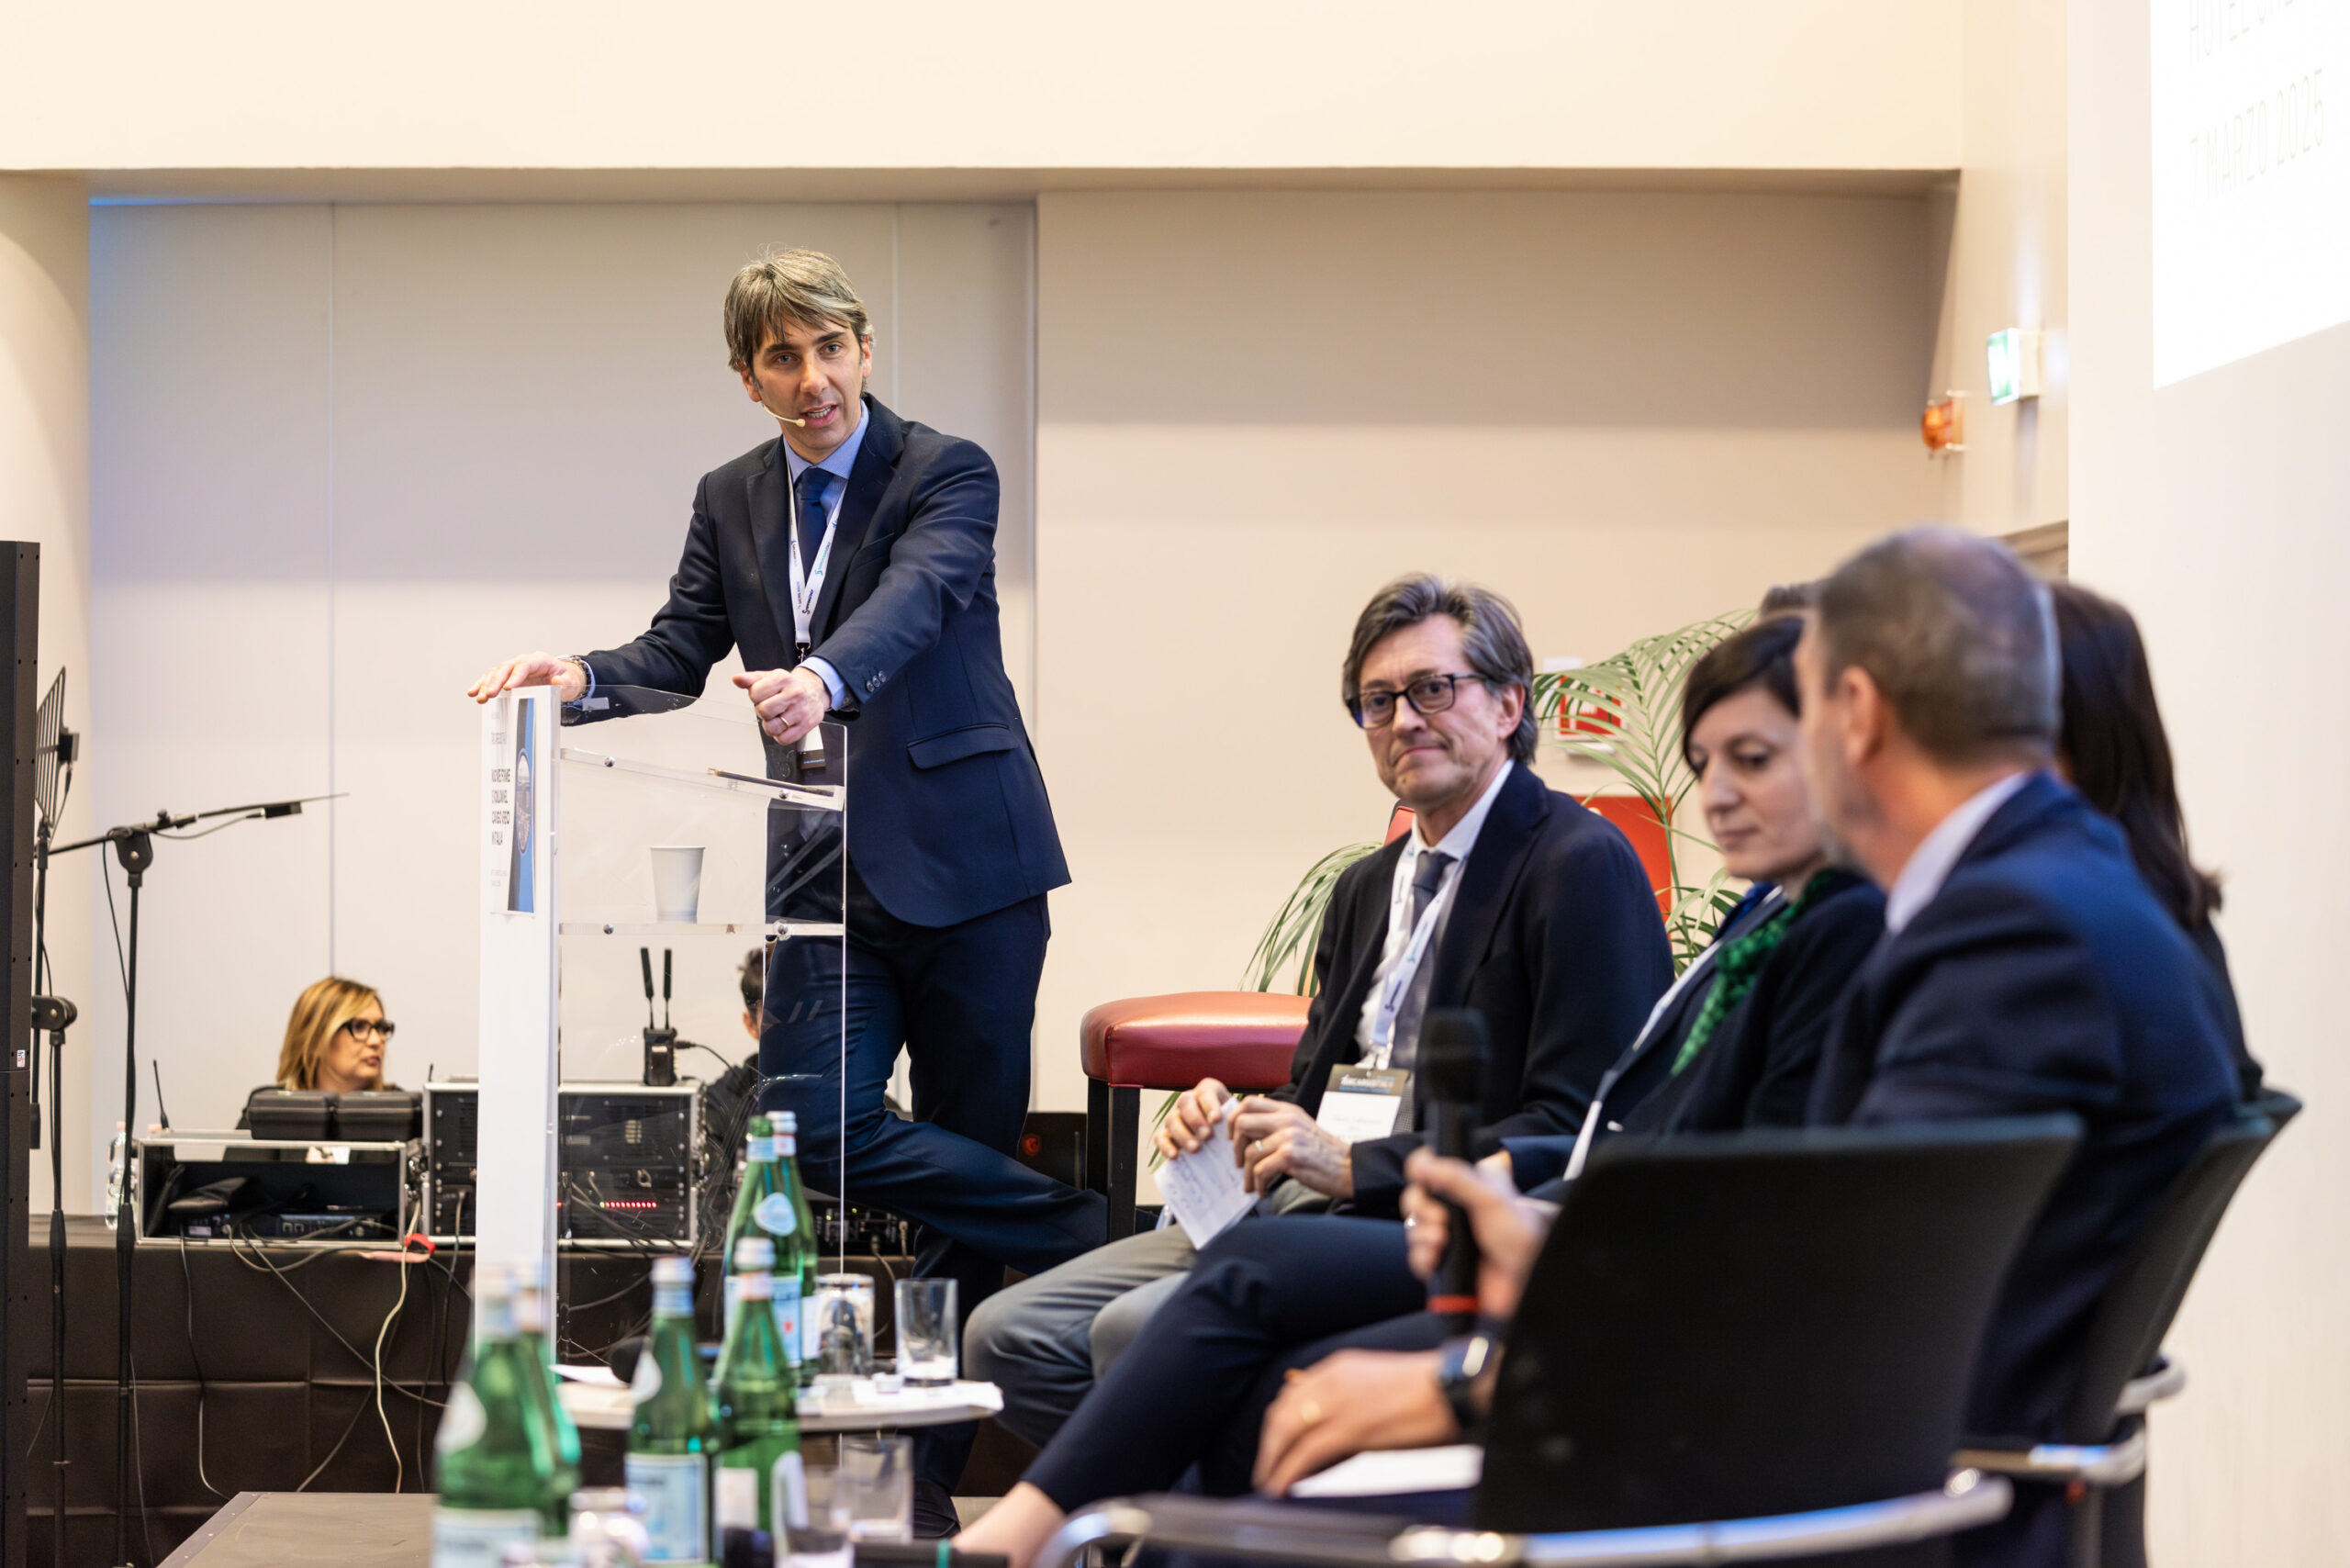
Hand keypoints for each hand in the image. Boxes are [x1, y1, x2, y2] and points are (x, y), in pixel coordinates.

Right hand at [467, 651, 584, 703]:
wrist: (560, 678)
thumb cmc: (563, 678)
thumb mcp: (570, 681)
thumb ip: (565, 682)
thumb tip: (557, 681)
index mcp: (538, 660)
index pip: (524, 665)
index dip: (515, 676)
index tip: (508, 688)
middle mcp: (523, 662)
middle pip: (506, 668)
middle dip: (496, 682)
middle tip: (490, 695)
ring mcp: (513, 668)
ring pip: (495, 672)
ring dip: (486, 684)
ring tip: (480, 697)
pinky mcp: (506, 676)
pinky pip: (492, 678)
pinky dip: (482, 685)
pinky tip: (473, 693)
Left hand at [734, 666, 830, 744]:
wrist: (814, 691)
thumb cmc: (788, 686)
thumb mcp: (769, 678)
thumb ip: (751, 679)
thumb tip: (737, 679)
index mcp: (782, 679)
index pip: (755, 694)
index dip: (755, 697)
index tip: (763, 696)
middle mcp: (794, 693)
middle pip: (763, 711)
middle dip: (763, 712)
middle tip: (771, 708)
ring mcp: (801, 710)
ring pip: (772, 727)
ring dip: (771, 725)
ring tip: (777, 717)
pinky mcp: (806, 725)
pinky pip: (784, 739)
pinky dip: (780, 735)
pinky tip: (784, 725)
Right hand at [1154, 1077, 1233, 1160]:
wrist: (1223, 1139)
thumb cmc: (1233, 1126)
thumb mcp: (1238, 1118)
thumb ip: (1238, 1121)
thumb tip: (1241, 1131)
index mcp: (1208, 1090)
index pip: (1206, 1093)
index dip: (1210, 1105)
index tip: (1217, 1120)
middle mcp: (1189, 1099)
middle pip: (1185, 1102)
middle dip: (1195, 1119)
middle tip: (1207, 1136)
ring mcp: (1176, 1116)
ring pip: (1171, 1119)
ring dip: (1182, 1134)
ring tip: (1195, 1149)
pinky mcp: (1167, 1133)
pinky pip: (1160, 1136)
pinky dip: (1165, 1145)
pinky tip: (1175, 1156)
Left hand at [1229, 1096, 1352, 1198]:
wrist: (1349, 1168)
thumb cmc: (1324, 1154)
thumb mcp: (1301, 1129)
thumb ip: (1278, 1126)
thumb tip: (1248, 1134)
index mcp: (1288, 1111)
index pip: (1250, 1102)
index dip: (1234, 1118)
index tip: (1233, 1137)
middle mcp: (1287, 1120)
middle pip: (1242, 1122)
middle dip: (1235, 1146)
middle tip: (1239, 1162)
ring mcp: (1289, 1137)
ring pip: (1250, 1151)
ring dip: (1247, 1173)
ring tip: (1252, 1184)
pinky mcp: (1291, 1156)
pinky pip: (1261, 1170)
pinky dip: (1259, 1184)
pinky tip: (1264, 1191)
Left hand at [1254, 1350, 1454, 1495]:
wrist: (1452, 1387)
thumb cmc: (1425, 1390)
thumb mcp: (1376, 1384)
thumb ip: (1348, 1401)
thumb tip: (1331, 1433)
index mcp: (1338, 1366)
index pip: (1292, 1393)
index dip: (1278, 1421)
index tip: (1275, 1441)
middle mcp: (1331, 1379)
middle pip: (1282, 1412)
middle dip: (1269, 1442)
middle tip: (1265, 1466)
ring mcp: (1338, 1403)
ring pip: (1286, 1431)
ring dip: (1272, 1460)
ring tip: (1267, 1481)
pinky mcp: (1350, 1428)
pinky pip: (1306, 1452)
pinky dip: (1286, 1471)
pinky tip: (1280, 1485)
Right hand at [1401, 1147, 1551, 1320]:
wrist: (1528, 1279)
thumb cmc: (1520, 1235)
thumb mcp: (1490, 1198)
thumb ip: (1456, 1177)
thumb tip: (1421, 1162)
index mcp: (1465, 1186)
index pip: (1428, 1169)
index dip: (1419, 1173)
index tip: (1423, 1178)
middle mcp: (1454, 1209)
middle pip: (1415, 1199)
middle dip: (1420, 1207)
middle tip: (1440, 1217)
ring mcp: (1447, 1237)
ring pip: (1414, 1229)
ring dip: (1422, 1234)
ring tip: (1442, 1240)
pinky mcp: (1443, 1264)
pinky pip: (1417, 1258)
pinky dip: (1422, 1257)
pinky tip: (1436, 1257)